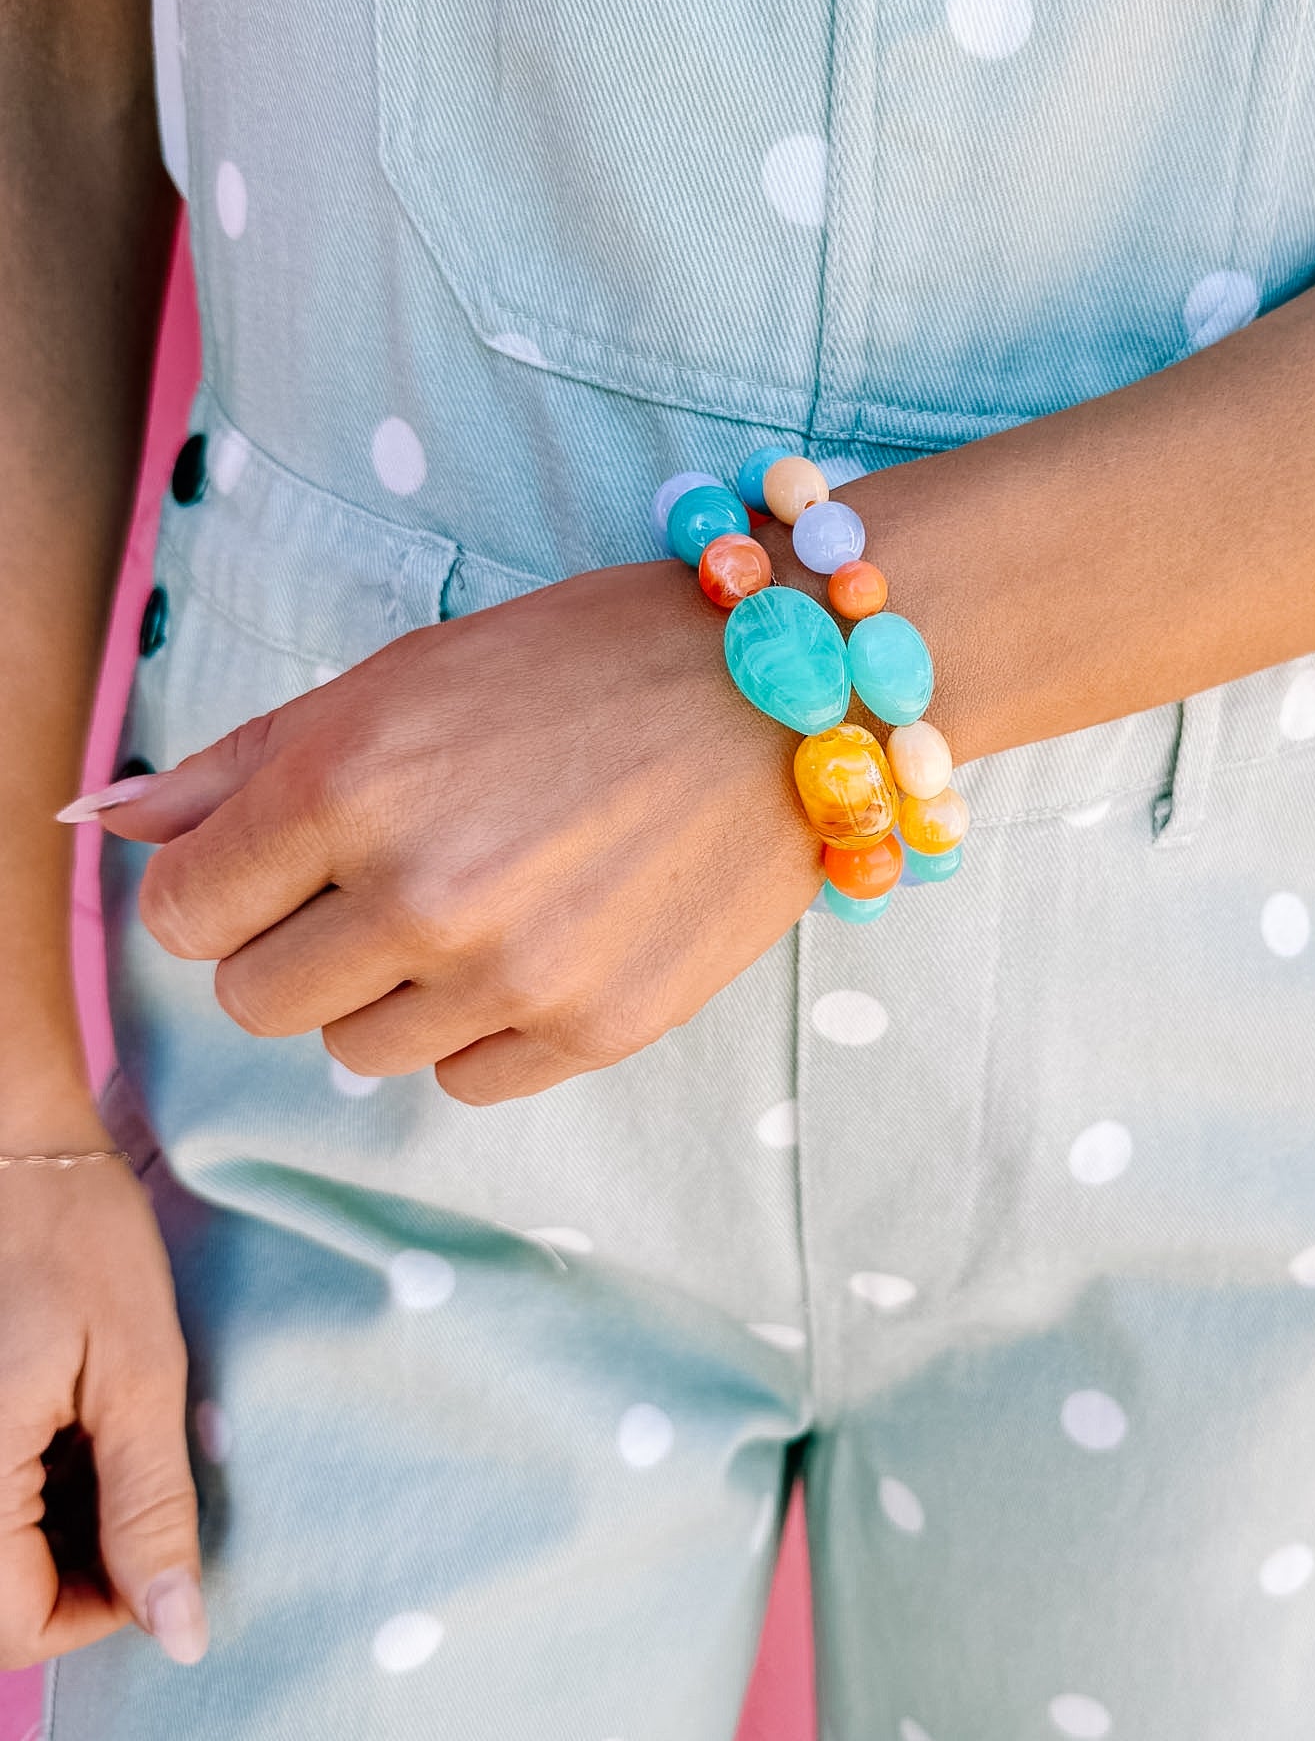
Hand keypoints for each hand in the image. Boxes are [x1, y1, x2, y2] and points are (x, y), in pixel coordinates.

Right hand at [0, 1124, 203, 1667]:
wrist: (17, 1150)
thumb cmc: (79, 1237)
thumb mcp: (139, 1370)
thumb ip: (150, 1508)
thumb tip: (176, 1634)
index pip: (13, 1625)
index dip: (99, 1612)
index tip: (160, 1549)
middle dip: (79, 1570)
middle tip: (142, 1486)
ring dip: (55, 1532)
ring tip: (109, 1444)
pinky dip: (30, 1490)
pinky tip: (73, 1429)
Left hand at [96, 557, 824, 1103]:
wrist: (784, 692)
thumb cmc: (585, 660)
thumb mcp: (401, 675)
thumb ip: (243, 762)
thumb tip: (104, 819)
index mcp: (349, 780)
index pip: (183, 914)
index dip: (220, 888)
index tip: (277, 866)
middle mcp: (418, 891)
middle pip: (257, 1001)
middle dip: (296, 944)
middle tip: (384, 878)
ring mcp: (510, 975)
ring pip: (358, 1049)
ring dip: (393, 987)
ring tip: (481, 899)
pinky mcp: (593, 1031)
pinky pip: (464, 1080)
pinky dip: (480, 1028)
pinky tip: (541, 942)